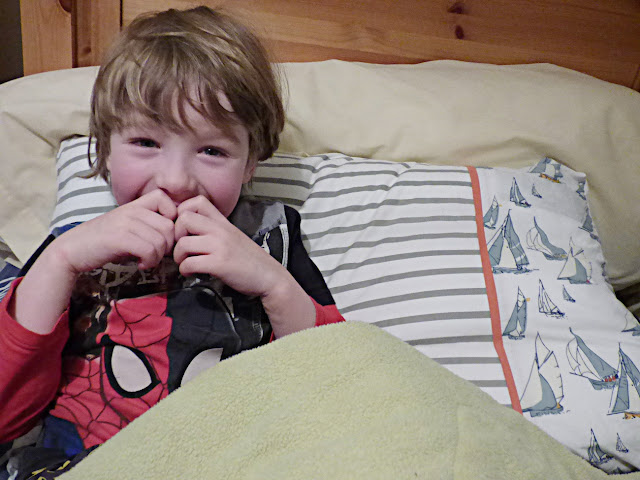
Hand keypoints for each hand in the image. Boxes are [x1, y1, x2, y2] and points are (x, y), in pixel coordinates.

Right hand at [11, 190, 176, 333]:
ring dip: (157, 257)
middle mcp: (130, 210)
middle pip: (168, 226)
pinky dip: (149, 262)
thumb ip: (146, 225)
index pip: (164, 198)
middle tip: (154, 254)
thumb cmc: (102, 243)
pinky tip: (140, 265)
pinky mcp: (120, 238)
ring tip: (145, 261)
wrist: (71, 251)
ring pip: (161, 241)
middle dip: (167, 245)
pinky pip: (149, 250)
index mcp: (133, 205)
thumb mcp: (126, 227)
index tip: (162, 235)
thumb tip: (172, 233)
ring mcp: (125, 223)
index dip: (171, 217)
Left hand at [173, 196, 315, 336]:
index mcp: (223, 222)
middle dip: (176, 235)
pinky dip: (185, 270)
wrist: (269, 277)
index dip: (183, 213)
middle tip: (182, 247)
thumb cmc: (249, 259)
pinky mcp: (219, 264)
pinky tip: (191, 273)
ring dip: (178, 256)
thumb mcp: (233, 236)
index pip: (196, 201)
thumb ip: (215, 229)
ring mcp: (220, 246)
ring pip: (182, 243)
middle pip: (183, 218)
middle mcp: (221, 230)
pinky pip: (189, 263)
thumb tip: (189, 230)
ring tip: (185, 263)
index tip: (184, 230)